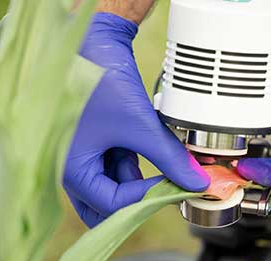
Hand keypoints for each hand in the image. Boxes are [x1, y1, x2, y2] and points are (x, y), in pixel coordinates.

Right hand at [63, 13, 208, 227]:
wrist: (95, 43)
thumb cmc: (102, 81)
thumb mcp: (140, 126)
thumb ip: (169, 158)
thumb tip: (198, 182)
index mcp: (72, 169)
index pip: (112, 204)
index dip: (148, 198)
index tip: (176, 188)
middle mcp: (73, 169)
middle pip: (106, 206)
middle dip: (138, 202)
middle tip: (167, 193)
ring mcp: (84, 158)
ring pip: (115, 188)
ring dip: (141, 183)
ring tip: (169, 170)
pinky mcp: (97, 147)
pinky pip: (117, 169)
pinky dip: (137, 169)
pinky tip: (155, 158)